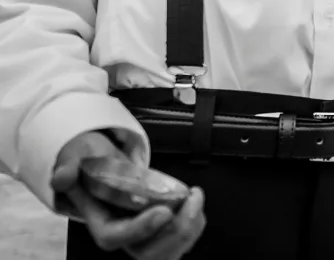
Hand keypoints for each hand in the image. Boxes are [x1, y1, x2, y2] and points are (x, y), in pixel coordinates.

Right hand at [53, 132, 204, 258]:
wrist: (107, 166)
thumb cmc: (91, 166)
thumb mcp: (77, 159)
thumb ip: (69, 167)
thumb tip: (63, 177)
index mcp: (101, 225)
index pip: (117, 238)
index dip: (141, 228)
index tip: (164, 210)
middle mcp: (125, 238)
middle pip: (150, 254)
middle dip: (177, 230)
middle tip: (191, 199)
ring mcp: (145, 239)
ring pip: (171, 250)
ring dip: (190, 226)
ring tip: (195, 197)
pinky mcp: (163, 233)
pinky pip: (184, 238)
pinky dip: (195, 220)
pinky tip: (194, 200)